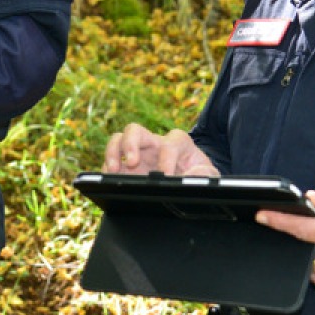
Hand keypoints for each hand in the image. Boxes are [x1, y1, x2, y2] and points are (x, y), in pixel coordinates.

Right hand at [103, 122, 219, 176]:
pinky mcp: (127, 167)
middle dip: (130, 144)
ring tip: (113, 170)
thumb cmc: (199, 175)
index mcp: (177, 143)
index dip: (167, 159)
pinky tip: (109, 180)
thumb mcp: (208, 175)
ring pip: (118, 140)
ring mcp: (139, 154)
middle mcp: (155, 143)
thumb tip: (194, 177)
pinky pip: (112, 161)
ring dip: (113, 152)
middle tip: (131, 162)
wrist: (191, 183)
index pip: (170, 144)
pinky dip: (107, 168)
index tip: (166, 176)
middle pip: (135, 131)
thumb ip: (204, 174)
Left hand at [255, 188, 314, 296]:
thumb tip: (307, 198)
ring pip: (306, 262)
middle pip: (303, 247)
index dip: (281, 222)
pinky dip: (311, 264)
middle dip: (289, 234)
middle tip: (280, 222)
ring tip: (313, 238)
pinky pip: (314, 277)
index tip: (263, 216)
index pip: (305, 229)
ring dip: (302, 250)